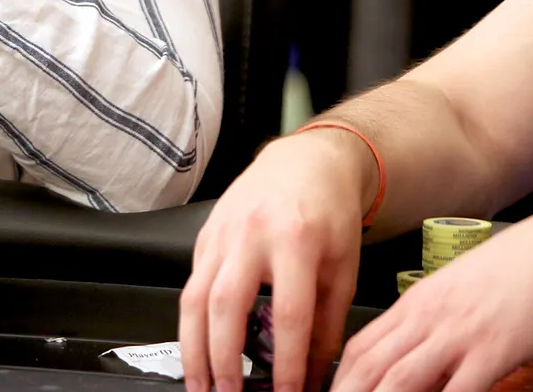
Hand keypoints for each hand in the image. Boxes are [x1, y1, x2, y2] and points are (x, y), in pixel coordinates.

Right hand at [181, 130, 371, 391]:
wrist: (305, 162)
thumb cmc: (328, 213)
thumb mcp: (342, 268)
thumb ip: (328, 323)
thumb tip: (314, 375)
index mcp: (296, 241)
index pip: (289, 314)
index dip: (289, 362)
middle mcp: (251, 235)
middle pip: (227, 306)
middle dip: (223, 359)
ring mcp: (221, 234)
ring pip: (195, 297)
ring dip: (193, 347)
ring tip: (199, 384)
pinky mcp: (204, 237)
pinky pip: (190, 285)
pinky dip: (189, 323)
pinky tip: (196, 349)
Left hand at [332, 194, 532, 391]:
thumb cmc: (515, 268)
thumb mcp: (456, 290)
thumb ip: (431, 321)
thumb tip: (412, 353)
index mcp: (416, 302)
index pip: (361, 346)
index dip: (338, 377)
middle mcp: (428, 318)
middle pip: (370, 366)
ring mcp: (458, 334)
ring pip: (400, 379)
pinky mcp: (493, 349)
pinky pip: (458, 389)